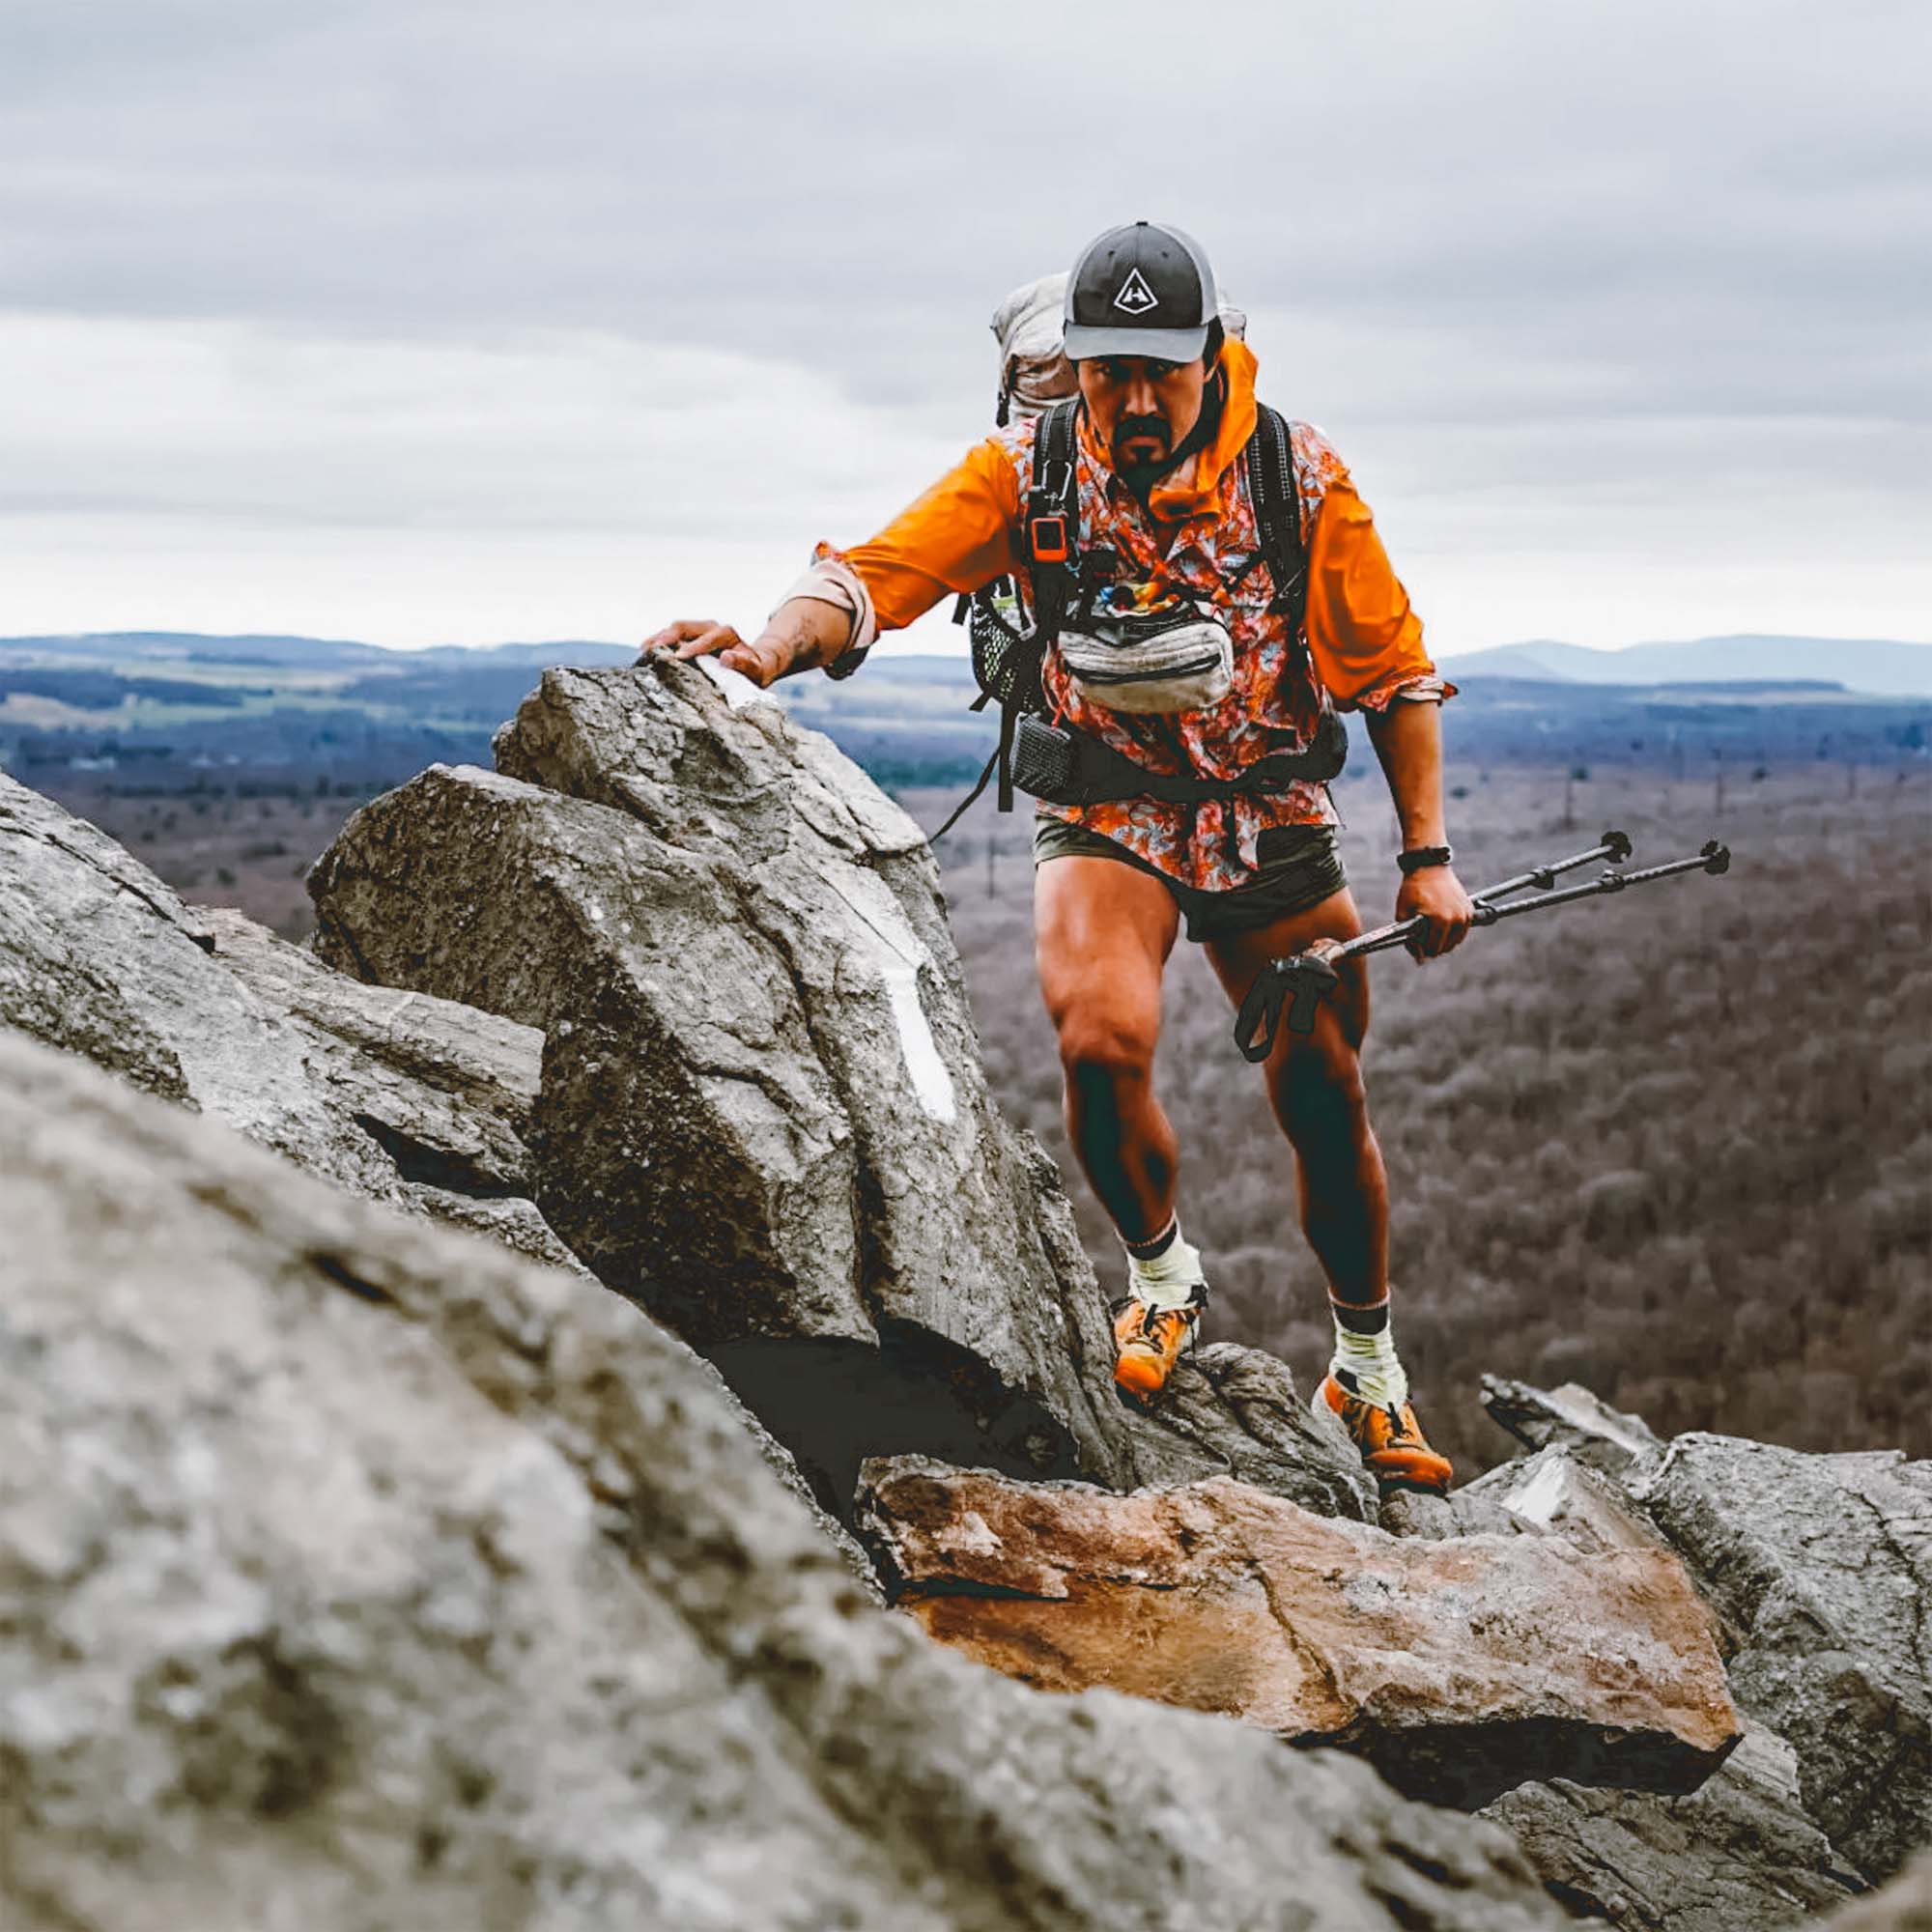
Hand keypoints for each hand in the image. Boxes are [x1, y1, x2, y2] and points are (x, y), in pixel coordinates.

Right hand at [640, 618, 790, 688]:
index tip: (679, 657)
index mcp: (727, 634)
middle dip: (669, 636)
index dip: (693, 647)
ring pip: (675, 629)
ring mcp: (698, 631)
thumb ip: (743, 664)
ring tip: (644, 649)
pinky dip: (658, 641)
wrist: (752, 666)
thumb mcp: (755, 670)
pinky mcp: (689, 638)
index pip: (708, 637)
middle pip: (686, 626)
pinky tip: (645, 650)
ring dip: (659, 637)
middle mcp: (711, 627)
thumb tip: (726, 658)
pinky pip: (671, 636)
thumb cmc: (754, 670)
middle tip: (654, 647)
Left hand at [1396, 864, 1474, 961]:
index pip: (1433, 948)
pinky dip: (1453, 932)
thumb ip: (1410, 938)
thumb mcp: (1403, 913)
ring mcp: (1465, 914)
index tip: (1415, 943)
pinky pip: (1462, 931)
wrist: (1429, 867)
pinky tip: (1441, 924)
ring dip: (1444, 940)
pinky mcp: (1469, 910)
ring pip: (1455, 941)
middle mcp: (1456, 919)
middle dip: (1433, 946)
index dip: (1421, 949)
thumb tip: (1419, 959)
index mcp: (1440, 920)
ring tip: (1430, 930)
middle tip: (1422, 936)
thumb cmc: (1413, 889)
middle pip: (1446, 947)